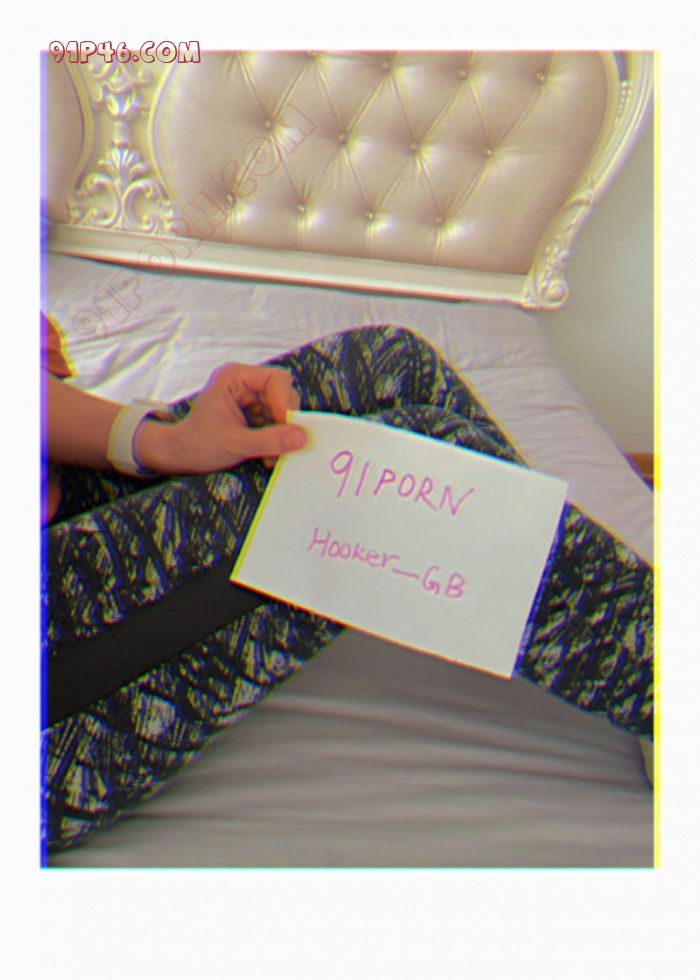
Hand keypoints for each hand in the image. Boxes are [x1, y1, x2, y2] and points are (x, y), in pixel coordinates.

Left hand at [136, 363, 306, 473]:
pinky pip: (278, 423)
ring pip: (284, 412)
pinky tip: (267, 455)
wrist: (181, 456)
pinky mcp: (255, 414)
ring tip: (270, 455)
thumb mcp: (235, 444)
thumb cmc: (198, 444)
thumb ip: (269, 440)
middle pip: (284, 395)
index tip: (287, 428)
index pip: (276, 379)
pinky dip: (277, 440)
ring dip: (282, 435)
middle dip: (285, 422)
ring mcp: (251, 399)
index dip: (285, 403)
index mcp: (235, 377)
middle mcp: (245, 383)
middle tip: (282, 445)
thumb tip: (302, 437)